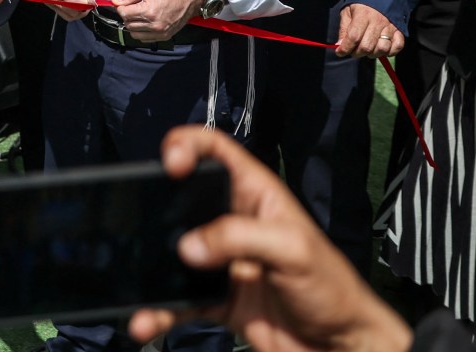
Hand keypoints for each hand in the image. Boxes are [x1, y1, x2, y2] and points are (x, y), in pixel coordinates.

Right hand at [20, 0, 93, 21]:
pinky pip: (62, 12)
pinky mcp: (47, 2)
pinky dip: (72, 11)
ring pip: (67, 16)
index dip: (85, 4)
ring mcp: (47, 0)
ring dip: (78, 12)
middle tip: (91, 1)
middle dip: (84, 9)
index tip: (93, 0)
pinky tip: (77, 2)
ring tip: (85, 3)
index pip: (72, 2)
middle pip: (71, 12)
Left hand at [118, 0, 206, 42]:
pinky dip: (141, 32)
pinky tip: (145, 23)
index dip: (121, 7)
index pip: (124, 14)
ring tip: (138, 15)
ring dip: (132, 25)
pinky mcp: (165, 36)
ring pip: (135, 34)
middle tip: (132, 7)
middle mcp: (154, 25)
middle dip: (126, 16)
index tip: (124, 3)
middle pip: (128, 24)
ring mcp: (160, 32)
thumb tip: (116, 2)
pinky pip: (145, 39)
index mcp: (148, 11)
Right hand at [127, 126, 413, 351]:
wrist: (340, 348)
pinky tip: (146, 320)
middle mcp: (234, 222)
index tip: (170, 161)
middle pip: (183, 198)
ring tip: (135, 279)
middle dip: (156, 204)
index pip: (216, 151)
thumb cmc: (333, 289)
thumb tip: (188, 245)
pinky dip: (159, 311)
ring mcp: (222, 262)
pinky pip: (177, 300)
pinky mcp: (216, 298)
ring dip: (151, 266)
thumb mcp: (293, 250)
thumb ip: (239, 238)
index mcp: (256, 194)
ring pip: (174, 252)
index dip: (189, 144)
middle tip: (137, 217)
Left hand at [336, 2, 405, 59]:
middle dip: (357, 53)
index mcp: (363, 15)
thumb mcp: (347, 11)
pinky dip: (389, 52)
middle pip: (367, 46)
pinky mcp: (399, 30)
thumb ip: (343, 29)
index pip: (354, 37)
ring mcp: (390, 26)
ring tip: (367, 50)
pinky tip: (381, 48)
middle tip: (353, 51)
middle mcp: (378, 21)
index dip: (345, 48)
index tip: (340, 52)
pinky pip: (397, 46)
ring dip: (372, 54)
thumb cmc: (361, 5)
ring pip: (382, 49)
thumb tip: (340, 46)